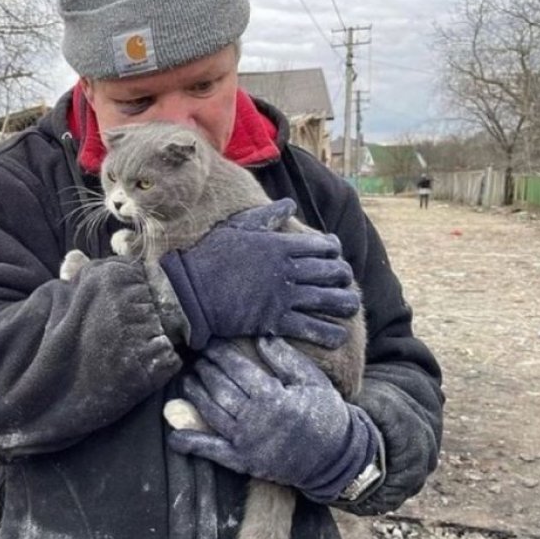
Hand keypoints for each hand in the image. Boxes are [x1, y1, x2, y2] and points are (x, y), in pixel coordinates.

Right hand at [159, 199, 359, 349]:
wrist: (189, 291)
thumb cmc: (210, 256)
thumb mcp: (237, 227)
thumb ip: (266, 216)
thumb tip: (290, 203)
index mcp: (280, 245)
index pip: (323, 246)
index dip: (334, 250)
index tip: (334, 254)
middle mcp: (287, 270)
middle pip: (332, 272)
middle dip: (343, 276)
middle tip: (344, 281)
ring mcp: (283, 296)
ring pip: (329, 300)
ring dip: (345, 304)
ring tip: (350, 307)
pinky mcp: (275, 320)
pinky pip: (312, 328)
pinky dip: (329, 333)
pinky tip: (337, 335)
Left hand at [167, 338, 378, 501]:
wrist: (336, 457)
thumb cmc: (326, 413)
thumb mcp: (312, 380)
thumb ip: (285, 359)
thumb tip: (261, 335)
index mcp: (273, 396)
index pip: (236, 368)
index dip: (219, 353)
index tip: (209, 340)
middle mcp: (255, 419)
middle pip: (220, 388)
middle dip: (205, 369)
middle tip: (195, 356)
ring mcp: (246, 442)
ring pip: (211, 412)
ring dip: (195, 394)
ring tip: (186, 379)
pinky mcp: (243, 461)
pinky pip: (212, 452)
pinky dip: (192, 443)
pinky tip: (174, 437)